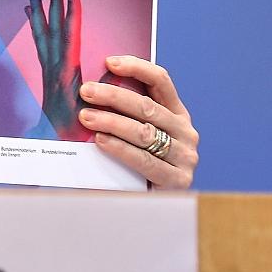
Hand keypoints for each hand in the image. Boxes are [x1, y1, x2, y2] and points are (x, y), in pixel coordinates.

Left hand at [24, 0, 92, 140]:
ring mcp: (48, 69)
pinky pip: (41, 42)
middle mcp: (54, 68)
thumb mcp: (83, 121)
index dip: (71, 13)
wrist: (52, 151)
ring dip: (39, 9)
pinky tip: (33, 16)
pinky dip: (38, 25)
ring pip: (42, 32)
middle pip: (52, 28)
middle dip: (51, 2)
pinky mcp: (47, 74)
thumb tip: (90, 90)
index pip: (69, 36)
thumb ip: (93, 102)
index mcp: (65, 75)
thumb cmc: (73, 139)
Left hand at [76, 56, 199, 189]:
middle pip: (147, 106)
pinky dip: (120, 148)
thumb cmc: (141, 166)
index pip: (161, 81)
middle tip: (86, 91)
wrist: (162, 209)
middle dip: (113, 96)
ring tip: (86, 117)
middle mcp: (185, 131)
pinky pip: (144, 160)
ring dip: (112, 121)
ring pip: (144, 132)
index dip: (136, 68)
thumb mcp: (140, 136)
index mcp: (177, 114)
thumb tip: (91, 94)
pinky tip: (101, 141)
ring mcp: (185, 156)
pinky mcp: (178, 179)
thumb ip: (126, 115)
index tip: (109, 62)